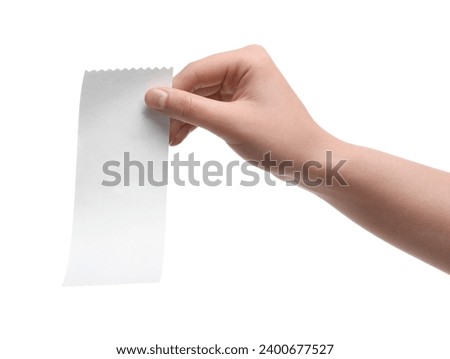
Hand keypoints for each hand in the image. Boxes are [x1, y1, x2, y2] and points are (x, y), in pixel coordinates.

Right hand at [145, 45, 335, 168]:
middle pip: (197, 83)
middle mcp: (245, 67)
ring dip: (186, 117)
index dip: (171, 92)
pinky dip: (198, 121)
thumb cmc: (281, 140)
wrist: (309, 162)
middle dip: (178, 108)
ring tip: (170, 138)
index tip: (149, 110)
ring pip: (202, 97)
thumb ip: (190, 108)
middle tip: (158, 128)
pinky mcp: (243, 101)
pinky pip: (212, 107)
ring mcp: (244, 84)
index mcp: (247, 60)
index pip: (196, 72)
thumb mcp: (229, 124)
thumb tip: (154, 96)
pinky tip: (182, 135)